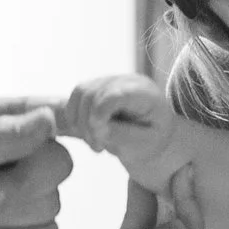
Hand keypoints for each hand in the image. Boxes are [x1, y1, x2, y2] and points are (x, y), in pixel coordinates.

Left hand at [0, 100, 72, 228]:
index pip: (52, 112)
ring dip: (7, 217)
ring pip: (53, 204)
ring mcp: (24, 195)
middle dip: (21, 186)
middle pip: (59, 163)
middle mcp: (20, 154)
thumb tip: (49, 119)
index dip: (72, 122)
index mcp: (1, 120)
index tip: (80, 136)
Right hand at [55, 74, 180, 181]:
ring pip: (80, 93)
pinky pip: (74, 97)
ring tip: (94, 142)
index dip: (99, 113)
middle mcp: (125, 80)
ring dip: (80, 122)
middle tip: (98, 148)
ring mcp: (109, 80)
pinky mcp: (96, 87)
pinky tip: (87, 133)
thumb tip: (97, 127)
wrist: (153, 133)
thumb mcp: (144, 144)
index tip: (100, 138)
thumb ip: (122, 135)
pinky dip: (74, 117)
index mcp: (144, 93)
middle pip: (92, 94)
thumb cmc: (152, 139)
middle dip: (88, 125)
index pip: (114, 94)